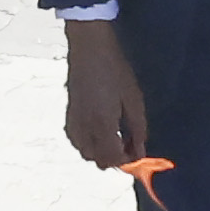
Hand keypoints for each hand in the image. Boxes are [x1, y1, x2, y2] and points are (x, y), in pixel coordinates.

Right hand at [63, 19, 152, 170]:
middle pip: (98, 160)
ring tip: (114, 137)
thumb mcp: (134, 99)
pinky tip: (98, 131)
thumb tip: (140, 151)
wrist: (89, 49)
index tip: (137, 150)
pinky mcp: (69, 115)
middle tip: (128, 143)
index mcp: (103, 124)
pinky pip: (76, 141)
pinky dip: (88, 144)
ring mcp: (74, 122)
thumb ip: (138, 129)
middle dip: (115, 158)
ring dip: (101, 153)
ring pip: (86, 153)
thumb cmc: (116, 70)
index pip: (113, 158)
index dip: (128, 160)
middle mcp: (85, 128)